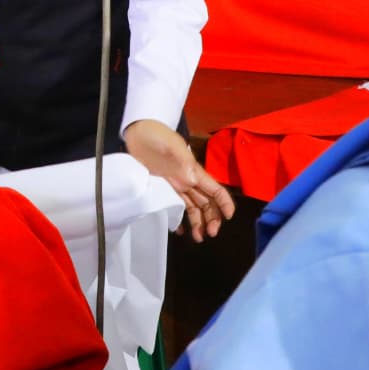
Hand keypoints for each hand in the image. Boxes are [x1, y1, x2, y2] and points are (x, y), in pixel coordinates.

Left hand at [123, 118, 234, 241]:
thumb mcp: (171, 147)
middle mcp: (189, 180)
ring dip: (199, 222)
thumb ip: (182, 161)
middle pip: (207, 203)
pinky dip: (179, 218)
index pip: (216, 190)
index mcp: (194, 172)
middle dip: (213, 219)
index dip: (225, 203)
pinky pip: (176, 205)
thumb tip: (193, 179)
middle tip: (210, 234)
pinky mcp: (164, 186)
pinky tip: (179, 230)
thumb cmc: (157, 136)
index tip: (229, 217)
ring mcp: (176, 184)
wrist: (139, 131)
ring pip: (194, 207)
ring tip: (198, 238)